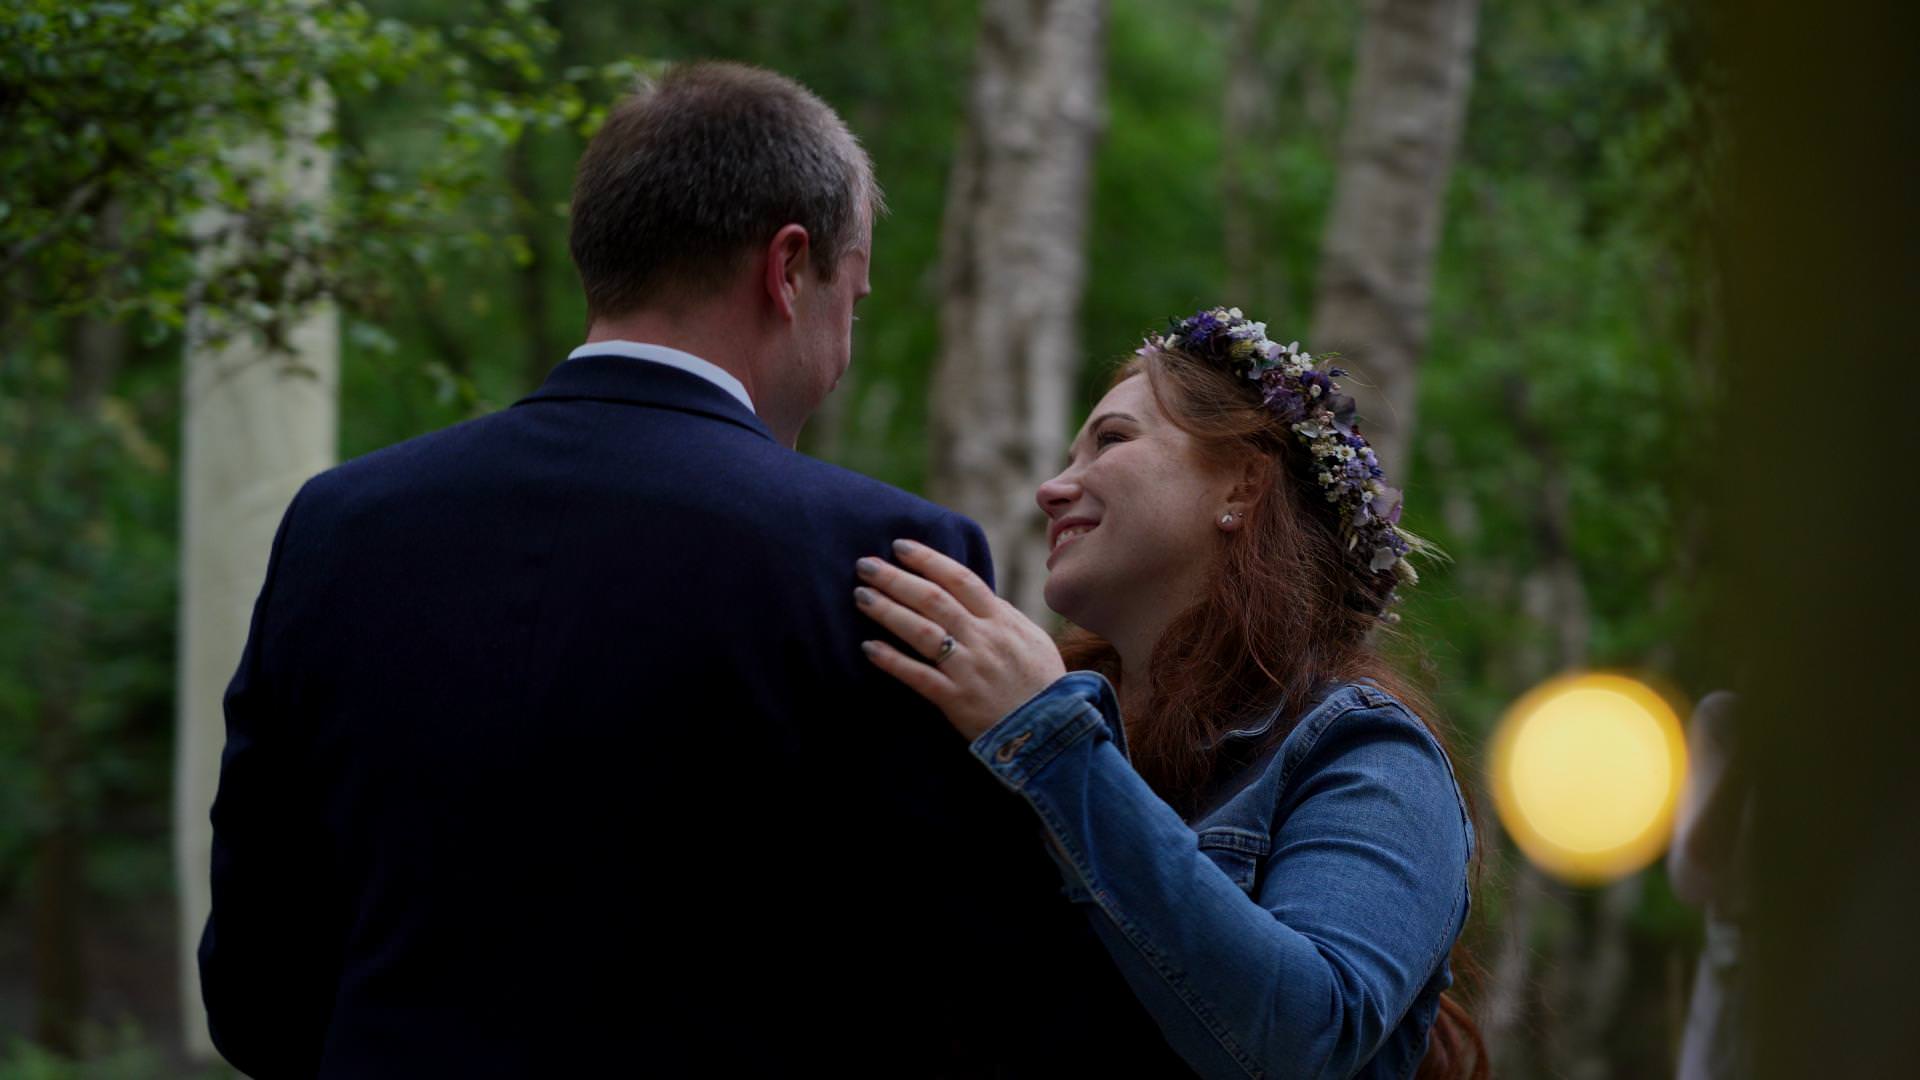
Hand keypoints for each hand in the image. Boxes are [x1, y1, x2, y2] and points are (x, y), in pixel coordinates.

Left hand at [856, 538, 1066, 741]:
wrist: (1053, 732)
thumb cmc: (1042, 683)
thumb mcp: (1031, 639)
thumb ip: (1002, 616)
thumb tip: (974, 594)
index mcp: (1002, 620)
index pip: (960, 579)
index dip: (928, 560)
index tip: (900, 546)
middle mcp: (984, 639)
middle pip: (933, 600)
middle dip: (896, 579)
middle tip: (865, 565)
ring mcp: (969, 669)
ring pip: (922, 632)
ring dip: (888, 611)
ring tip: (861, 596)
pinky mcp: (957, 700)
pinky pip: (918, 676)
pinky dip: (892, 661)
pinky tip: (868, 648)